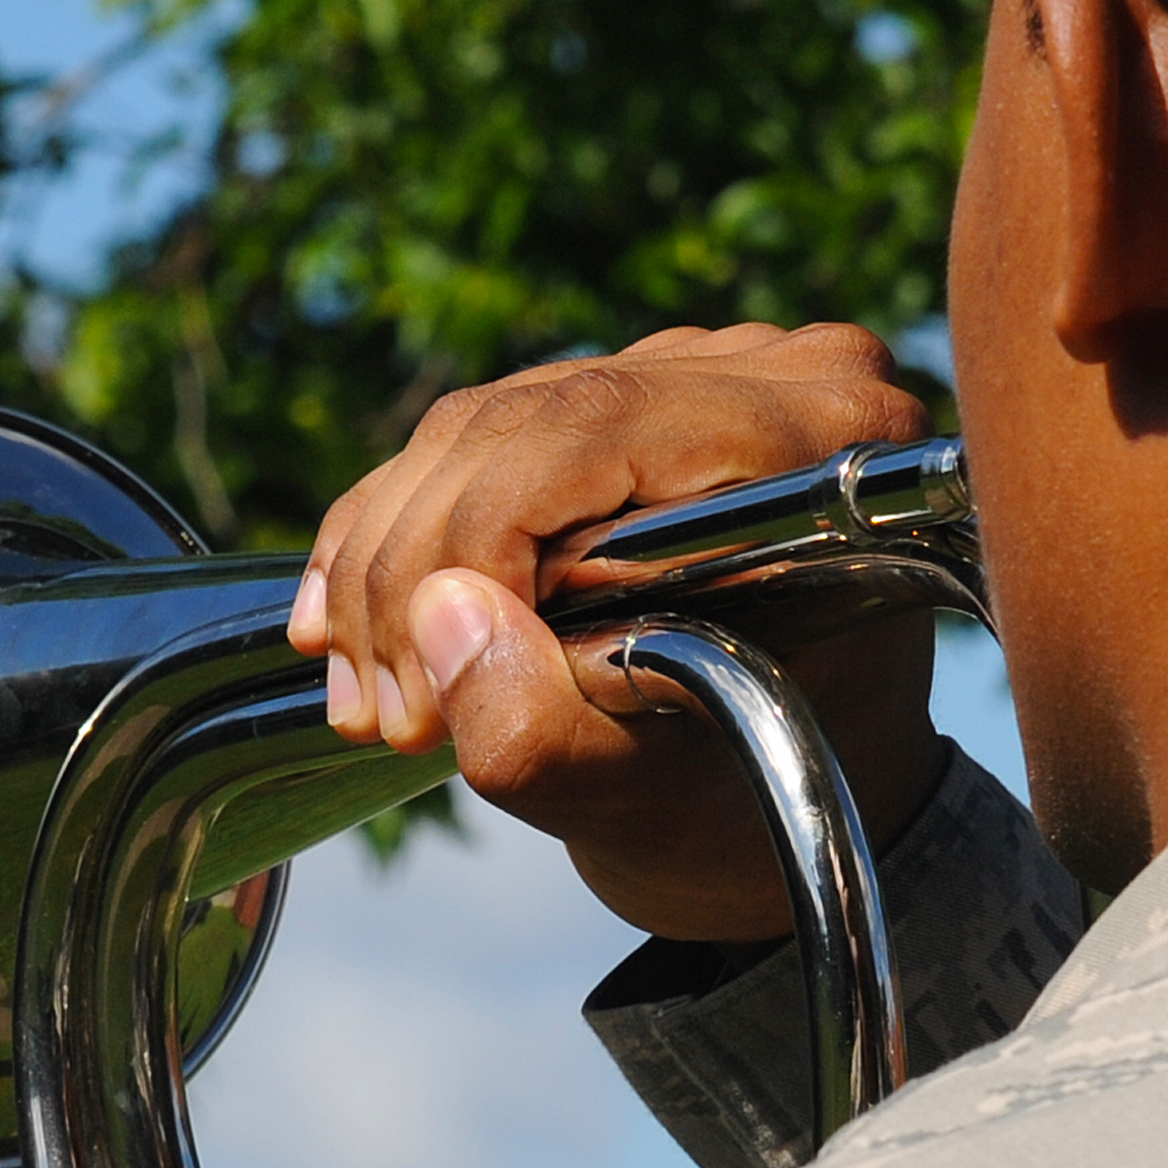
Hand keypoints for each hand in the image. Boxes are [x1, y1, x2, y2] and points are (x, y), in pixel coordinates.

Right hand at [289, 322, 949, 942]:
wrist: (785, 785)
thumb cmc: (742, 800)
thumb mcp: (642, 799)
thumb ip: (539, 729)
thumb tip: (439, 611)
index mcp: (820, 436)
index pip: (593, 431)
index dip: (475, 545)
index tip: (421, 694)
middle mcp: (772, 372)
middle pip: (524, 423)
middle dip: (412, 570)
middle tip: (376, 711)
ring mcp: (699, 367)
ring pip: (478, 425)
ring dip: (385, 558)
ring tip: (363, 690)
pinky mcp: (626, 388)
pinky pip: (475, 430)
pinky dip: (394, 525)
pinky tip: (347, 620)